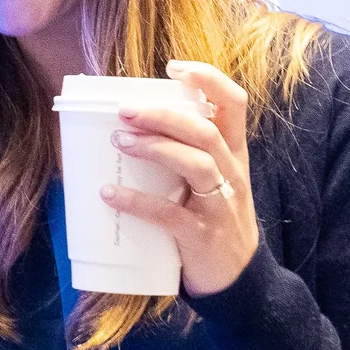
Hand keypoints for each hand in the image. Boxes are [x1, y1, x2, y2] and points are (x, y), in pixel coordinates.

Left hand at [101, 60, 257, 296]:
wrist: (239, 282)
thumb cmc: (214, 221)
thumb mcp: (211, 181)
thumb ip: (185, 153)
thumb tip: (132, 126)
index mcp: (234, 153)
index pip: (234, 104)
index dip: (208, 80)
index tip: (174, 67)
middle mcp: (232, 173)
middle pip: (206, 131)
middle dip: (164, 115)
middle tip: (125, 110)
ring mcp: (220, 205)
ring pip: (196, 163)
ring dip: (155, 148)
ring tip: (120, 141)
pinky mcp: (202, 236)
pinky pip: (170, 214)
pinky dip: (137, 201)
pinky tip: (110, 194)